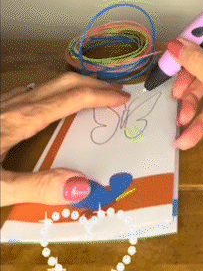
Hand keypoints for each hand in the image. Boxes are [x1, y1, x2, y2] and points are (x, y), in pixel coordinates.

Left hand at [0, 72, 130, 206]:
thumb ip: (38, 188)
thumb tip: (84, 185)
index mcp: (21, 119)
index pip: (72, 98)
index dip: (102, 96)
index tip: (124, 99)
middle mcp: (16, 104)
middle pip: (65, 82)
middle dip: (96, 84)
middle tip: (118, 93)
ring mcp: (5, 103)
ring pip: (49, 84)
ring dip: (78, 86)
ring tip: (95, 96)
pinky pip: (34, 91)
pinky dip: (57, 92)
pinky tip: (56, 104)